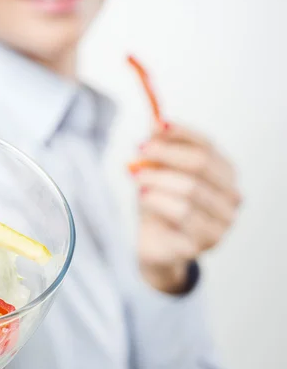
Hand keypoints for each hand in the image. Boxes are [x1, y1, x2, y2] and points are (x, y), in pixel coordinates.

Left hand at [131, 124, 240, 293]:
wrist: (154, 245)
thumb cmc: (158, 206)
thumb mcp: (155, 173)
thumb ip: (158, 149)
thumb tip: (155, 123)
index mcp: (223, 173)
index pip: (206, 145)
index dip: (179, 134)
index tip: (154, 127)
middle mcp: (231, 196)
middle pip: (201, 164)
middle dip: (166, 154)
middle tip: (138, 152)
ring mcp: (224, 221)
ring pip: (191, 189)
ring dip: (158, 180)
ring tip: (137, 180)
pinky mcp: (208, 242)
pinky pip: (183, 214)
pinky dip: (159, 201)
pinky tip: (143, 197)